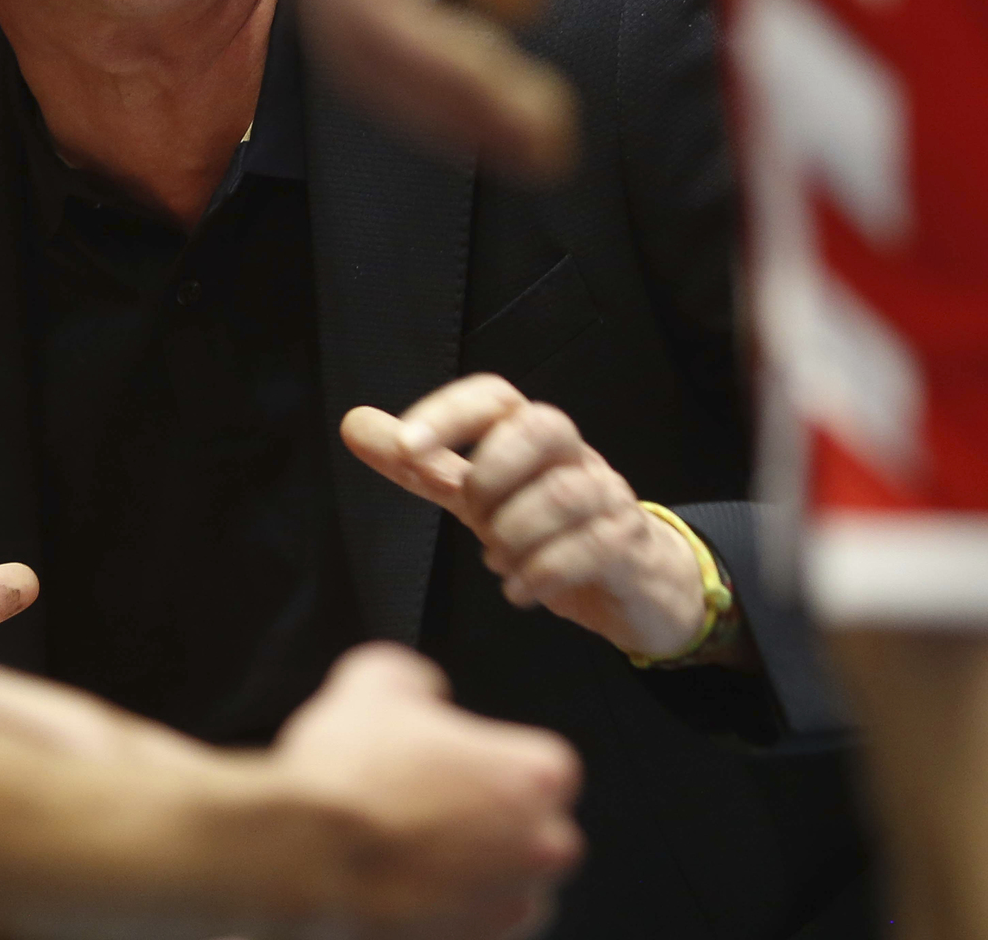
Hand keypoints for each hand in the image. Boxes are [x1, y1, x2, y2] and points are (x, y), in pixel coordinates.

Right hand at [271, 642, 580, 937]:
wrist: (304, 854)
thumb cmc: (348, 778)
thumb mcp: (378, 679)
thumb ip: (422, 681)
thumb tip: (423, 692)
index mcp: (538, 775)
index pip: (542, 763)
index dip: (490, 757)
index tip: (455, 759)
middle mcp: (541, 847)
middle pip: (535, 828)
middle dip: (491, 819)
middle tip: (431, 802)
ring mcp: (508, 906)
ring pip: (508, 883)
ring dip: (473, 869)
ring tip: (410, 847)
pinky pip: (471, 924)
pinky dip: (446, 911)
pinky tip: (402, 884)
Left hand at [281, 0, 574, 176]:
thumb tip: (517, 2)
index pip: (384, 30)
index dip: (451, 86)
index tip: (526, 124)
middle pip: (372, 60)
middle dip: (458, 115)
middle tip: (540, 155)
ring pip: (369, 46)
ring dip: (456, 98)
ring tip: (535, 135)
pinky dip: (437, 44)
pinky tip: (503, 71)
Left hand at [345, 377, 710, 661]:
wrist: (634, 579)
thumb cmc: (549, 527)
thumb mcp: (478, 496)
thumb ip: (423, 465)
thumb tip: (354, 422)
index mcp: (530, 434)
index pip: (494, 397)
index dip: (450, 414)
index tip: (407, 448)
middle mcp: (574, 454)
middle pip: (542, 426)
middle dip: (494, 472)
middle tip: (473, 515)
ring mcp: (608, 494)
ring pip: (567, 491)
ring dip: (516, 533)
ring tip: (496, 561)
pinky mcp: (629, 541)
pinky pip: (595, 544)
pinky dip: (546, 571)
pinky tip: (520, 589)